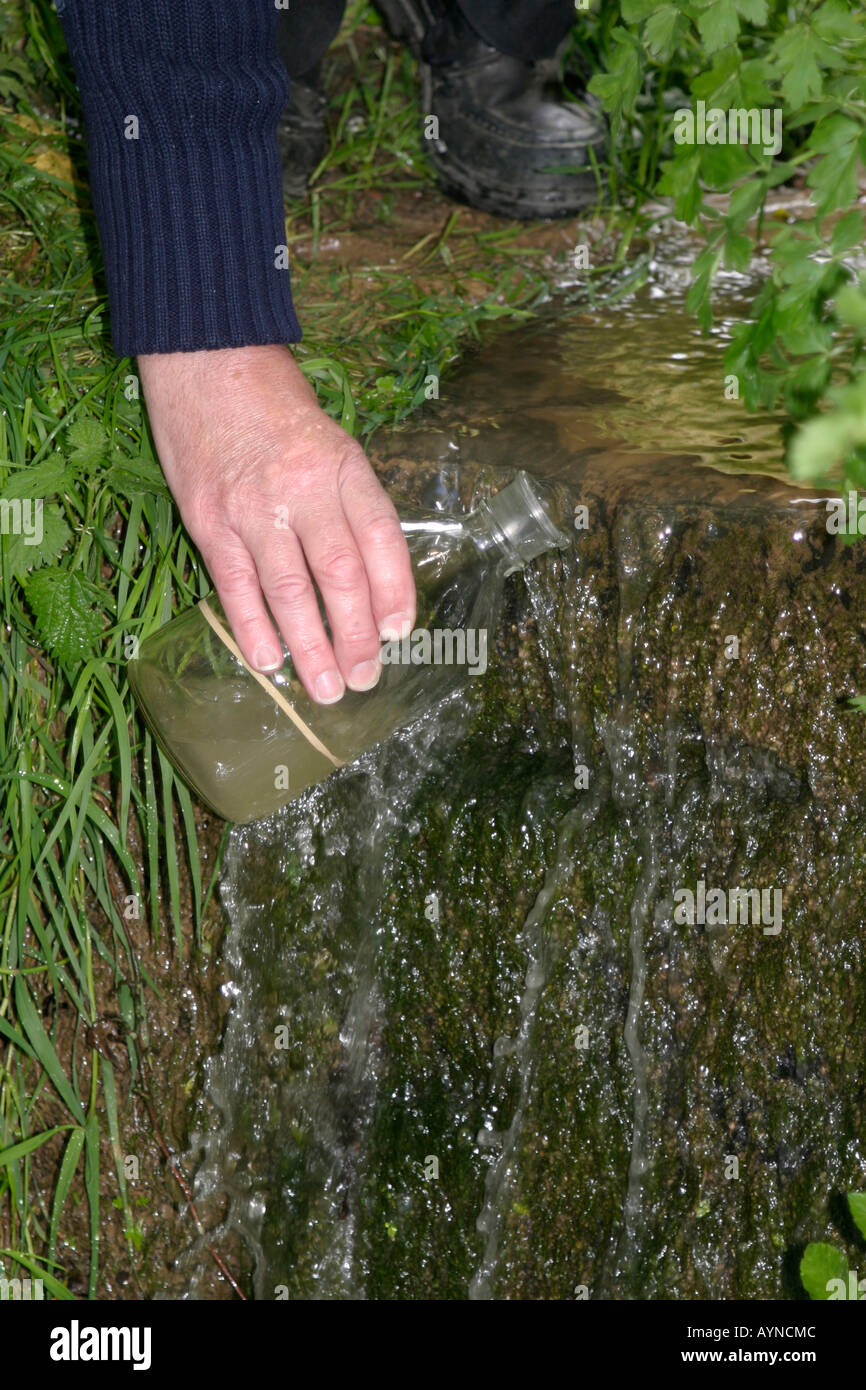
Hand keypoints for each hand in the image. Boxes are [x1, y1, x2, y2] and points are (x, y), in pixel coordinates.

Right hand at [138, 344, 415, 703]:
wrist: (207, 361)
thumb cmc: (278, 406)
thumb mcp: (335, 441)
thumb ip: (352, 503)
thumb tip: (372, 582)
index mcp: (345, 466)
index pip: (382, 539)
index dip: (395, 591)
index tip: (399, 633)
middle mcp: (304, 489)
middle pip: (341, 576)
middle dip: (356, 637)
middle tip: (364, 678)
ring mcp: (253, 508)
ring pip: (291, 593)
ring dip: (311, 648)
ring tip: (326, 689)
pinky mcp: (209, 521)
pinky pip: (236, 587)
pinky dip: (253, 629)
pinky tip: (269, 661)